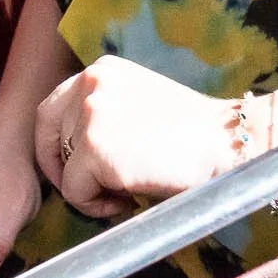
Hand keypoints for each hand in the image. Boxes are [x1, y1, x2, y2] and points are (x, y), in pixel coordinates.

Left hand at [35, 56, 240, 217]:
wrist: (228, 143)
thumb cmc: (192, 135)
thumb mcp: (138, 103)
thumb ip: (103, 114)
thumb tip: (70, 153)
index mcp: (101, 71)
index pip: (52, 108)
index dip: (54, 144)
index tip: (71, 168)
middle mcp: (89, 85)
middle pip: (49, 135)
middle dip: (64, 168)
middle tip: (93, 190)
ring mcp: (90, 115)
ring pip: (63, 167)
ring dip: (89, 188)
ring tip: (125, 194)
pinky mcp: (97, 150)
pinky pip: (76, 191)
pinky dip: (95, 206)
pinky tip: (128, 202)